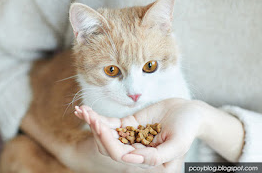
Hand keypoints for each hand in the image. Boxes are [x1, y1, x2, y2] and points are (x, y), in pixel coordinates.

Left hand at [75, 98, 204, 168]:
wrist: (190, 112)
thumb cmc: (188, 128)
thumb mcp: (177, 145)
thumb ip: (155, 157)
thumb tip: (128, 159)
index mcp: (145, 161)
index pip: (120, 155)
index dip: (108, 142)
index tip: (100, 126)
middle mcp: (134, 151)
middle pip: (108, 145)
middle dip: (96, 131)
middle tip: (88, 115)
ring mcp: (130, 137)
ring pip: (106, 133)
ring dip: (93, 122)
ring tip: (82, 110)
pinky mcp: (128, 124)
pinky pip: (110, 123)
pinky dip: (98, 117)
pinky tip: (86, 110)